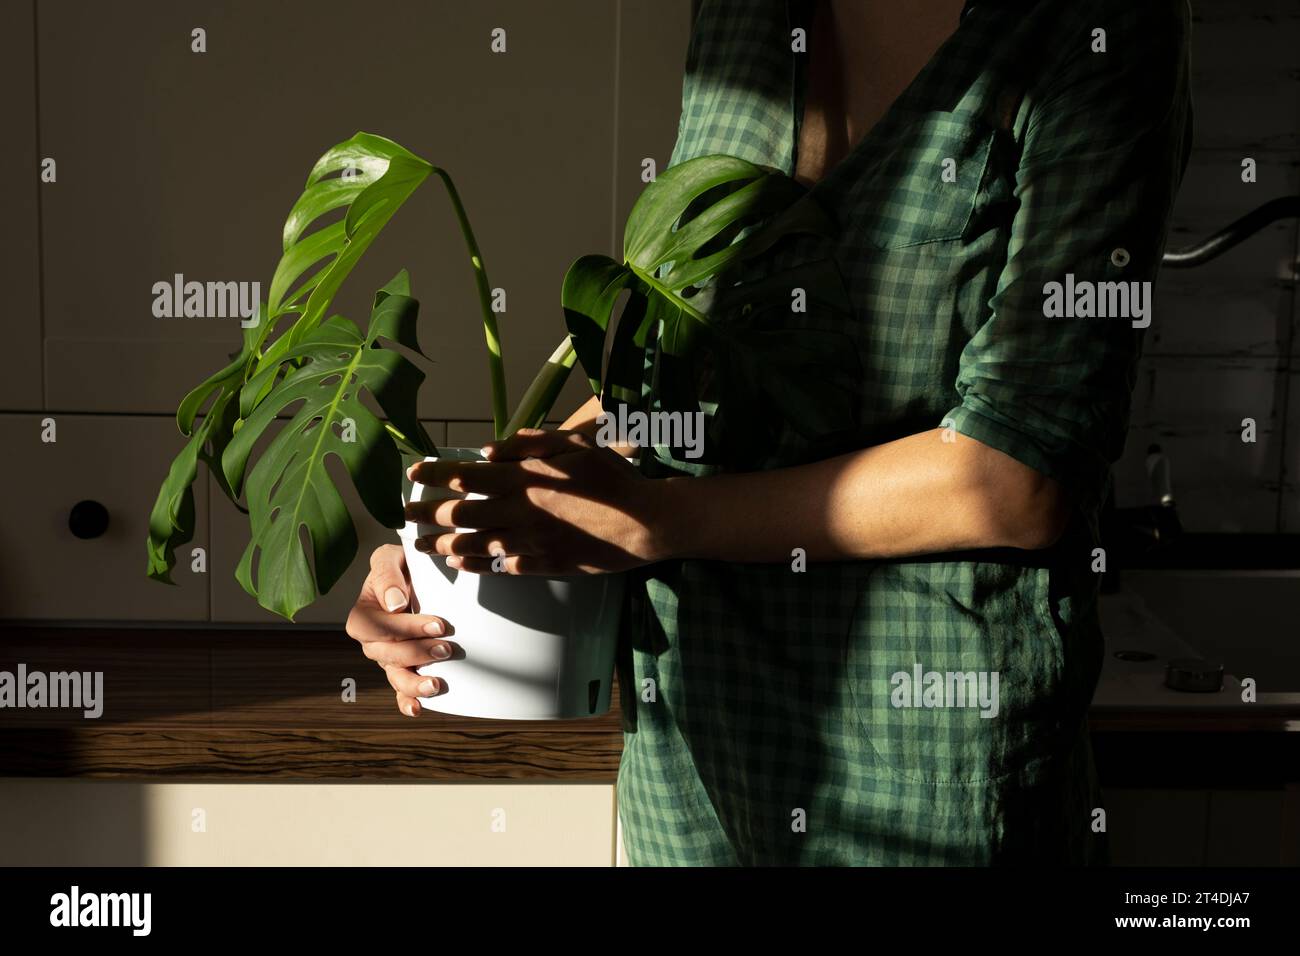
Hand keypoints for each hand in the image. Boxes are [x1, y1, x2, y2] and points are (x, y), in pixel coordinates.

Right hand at [345, 544, 455, 716]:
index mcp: (363, 615)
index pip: (377, 627)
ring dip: (412, 684)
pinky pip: (399, 690)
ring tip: (435, 685)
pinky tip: (417, 709)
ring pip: (393, 676)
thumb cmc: (403, 564)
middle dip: (417, 653)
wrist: (419, 576)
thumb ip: (387, 574)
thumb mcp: (390, 557)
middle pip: (386, 654)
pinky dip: (406, 701)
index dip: (406, 628)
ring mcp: (387, 658)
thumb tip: (395, 605)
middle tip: (447, 648)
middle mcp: (372, 641)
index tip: (439, 624)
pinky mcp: (404, 668)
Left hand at [404, 428, 675, 574]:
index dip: (435, 473)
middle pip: (460, 514)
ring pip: (475, 544)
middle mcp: (521, 510)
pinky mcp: (545, 564)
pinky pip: (501, 566)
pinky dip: (476, 564)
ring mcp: (531, 541)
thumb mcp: (574, 444)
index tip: (412, 473)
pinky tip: (460, 563)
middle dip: (427, 513)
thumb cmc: (612, 476)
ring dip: (443, 544)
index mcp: (525, 477)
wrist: (645, 521)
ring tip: (421, 545)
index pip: (466, 473)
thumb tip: (487, 448)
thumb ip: (529, 443)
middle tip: (404, 516)